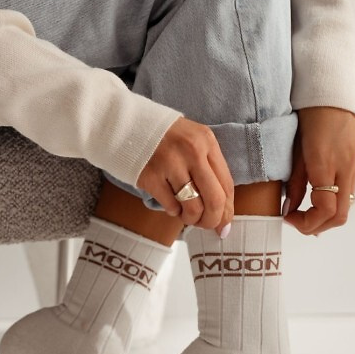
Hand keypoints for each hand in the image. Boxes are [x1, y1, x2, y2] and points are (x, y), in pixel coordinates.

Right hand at [136, 116, 233, 236]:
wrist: (126, 127)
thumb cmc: (165, 139)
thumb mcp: (194, 142)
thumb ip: (209, 168)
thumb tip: (223, 210)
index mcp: (206, 141)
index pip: (227, 184)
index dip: (228, 210)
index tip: (225, 225)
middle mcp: (192, 151)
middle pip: (215, 199)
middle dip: (213, 220)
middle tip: (206, 226)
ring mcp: (170, 164)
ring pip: (193, 207)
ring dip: (192, 219)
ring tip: (186, 215)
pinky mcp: (151, 177)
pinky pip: (171, 206)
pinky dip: (173, 211)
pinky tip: (171, 203)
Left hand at [283, 107, 354, 235]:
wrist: (333, 95)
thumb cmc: (309, 118)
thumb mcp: (294, 151)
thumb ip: (294, 183)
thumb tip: (289, 210)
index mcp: (325, 163)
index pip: (324, 209)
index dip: (306, 222)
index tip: (289, 218)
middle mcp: (345, 168)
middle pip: (339, 216)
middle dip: (317, 226)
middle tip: (297, 222)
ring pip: (345, 207)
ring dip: (325, 217)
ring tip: (304, 213)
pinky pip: (347, 194)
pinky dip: (333, 204)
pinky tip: (316, 200)